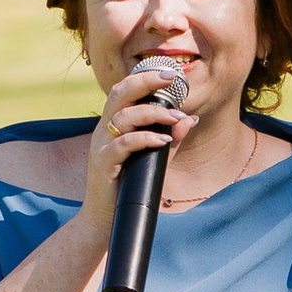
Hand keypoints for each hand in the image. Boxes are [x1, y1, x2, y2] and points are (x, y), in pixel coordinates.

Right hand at [80, 54, 194, 232]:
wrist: (105, 219)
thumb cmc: (128, 186)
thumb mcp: (154, 159)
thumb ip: (170, 140)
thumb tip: (190, 120)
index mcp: (113, 124)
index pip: (124, 90)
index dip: (144, 77)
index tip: (170, 73)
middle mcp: (104, 130)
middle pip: (119, 93)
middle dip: (145, 81)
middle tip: (170, 78)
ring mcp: (100, 146)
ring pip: (123, 117)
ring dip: (153, 113)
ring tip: (176, 117)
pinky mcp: (103, 164)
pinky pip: (122, 144)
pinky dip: (144, 138)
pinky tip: (162, 139)